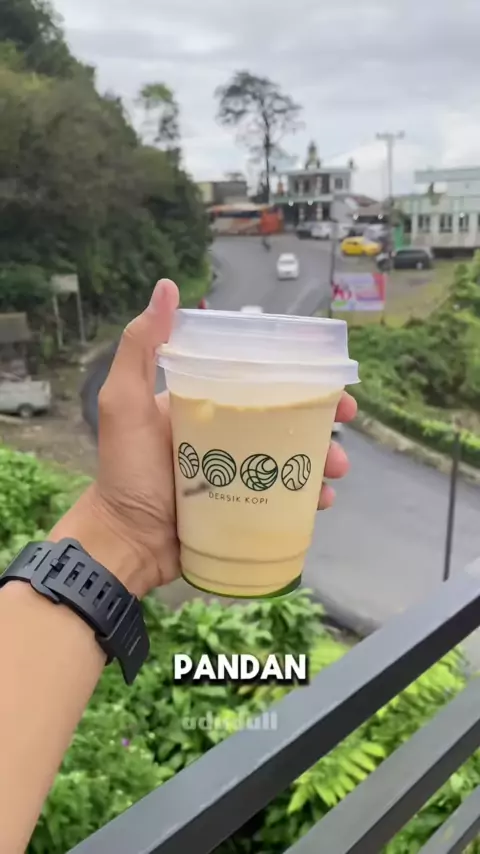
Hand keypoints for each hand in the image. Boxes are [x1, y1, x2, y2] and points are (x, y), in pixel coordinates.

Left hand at [52, 280, 355, 597]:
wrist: (126, 540)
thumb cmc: (125, 469)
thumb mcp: (125, 402)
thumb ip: (142, 348)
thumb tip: (168, 287)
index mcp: (206, 404)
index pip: (258, 380)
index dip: (296, 375)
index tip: (325, 376)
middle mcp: (227, 433)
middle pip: (285, 417)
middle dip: (320, 418)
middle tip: (343, 425)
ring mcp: (240, 473)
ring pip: (293, 458)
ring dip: (322, 459)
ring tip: (334, 470)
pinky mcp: (247, 507)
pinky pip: (286, 498)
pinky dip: (309, 499)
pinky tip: (321, 502)